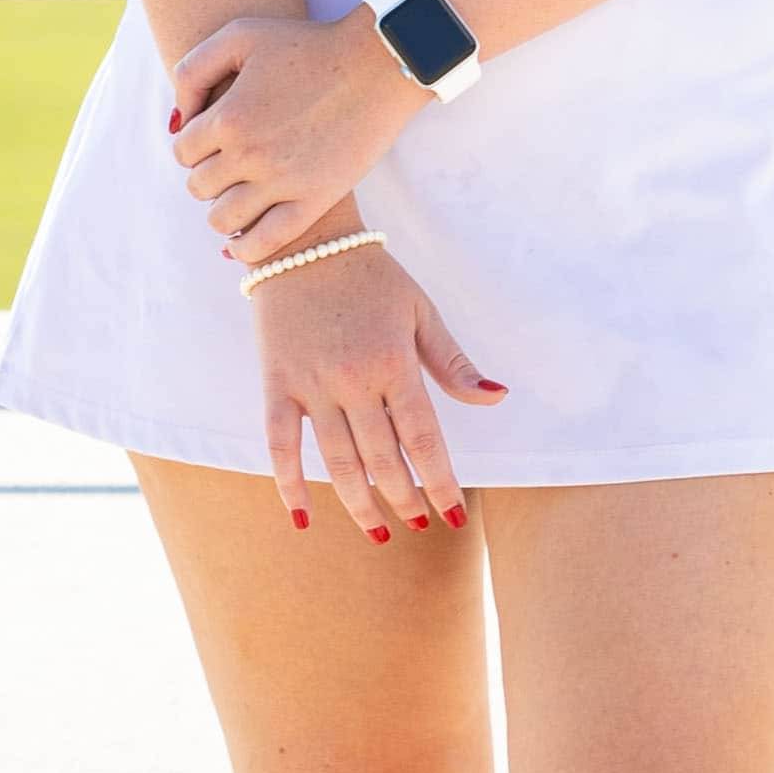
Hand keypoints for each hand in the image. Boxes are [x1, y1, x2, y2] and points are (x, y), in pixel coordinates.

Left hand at [170, 6, 427, 261]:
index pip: (182, 152)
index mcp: (229, 117)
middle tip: (229, 162)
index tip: (212, 137)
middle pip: (199, 186)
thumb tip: (179, 120)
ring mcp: (283, 182)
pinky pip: (264, 243)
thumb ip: (194, 71)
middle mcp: (250, 154)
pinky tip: (244, 238)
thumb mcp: (241, 34)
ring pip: (223, 220)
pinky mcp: (315, 201)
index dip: (193, 144)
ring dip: (223, 209)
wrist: (377, 63)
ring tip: (239, 193)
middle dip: (208, 174)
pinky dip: (245, 248)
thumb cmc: (308, 43)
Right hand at [253, 230, 506, 537]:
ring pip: (336, 462)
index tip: (454, 514)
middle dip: (405, 500)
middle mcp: (352, 379)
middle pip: (382, 459)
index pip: (423, 439)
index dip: (440, 483)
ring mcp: (310, 384)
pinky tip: (302, 518)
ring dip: (359, 505)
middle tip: (421, 526)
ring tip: (379, 533)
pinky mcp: (275, 383)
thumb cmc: (371, 276)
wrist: (303, 239)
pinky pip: (279, 444)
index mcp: (394, 361)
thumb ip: (453, 362)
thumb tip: (497, 397)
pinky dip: (288, 484)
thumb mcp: (421, 310)